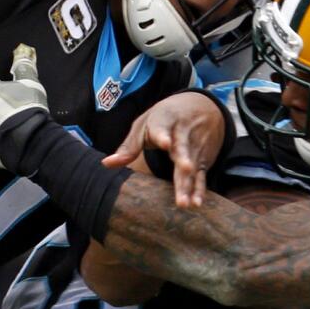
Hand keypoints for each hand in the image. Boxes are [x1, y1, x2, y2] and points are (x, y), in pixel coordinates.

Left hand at [103, 91, 225, 208]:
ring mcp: (195, 147)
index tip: (166, 143)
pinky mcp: (203, 159)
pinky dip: (200, 190)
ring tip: (185, 203)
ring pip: (192, 167)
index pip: (163, 128)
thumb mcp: (145, 124)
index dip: (163, 136)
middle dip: (183, 161)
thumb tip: (106, 164)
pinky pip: (201, 175)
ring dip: (189, 184)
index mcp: (165, 120)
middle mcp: (182, 134)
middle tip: (185, 170)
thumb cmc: (165, 117)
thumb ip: (129, 146)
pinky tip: (196, 203)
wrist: (202, 105)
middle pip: (181, 149)